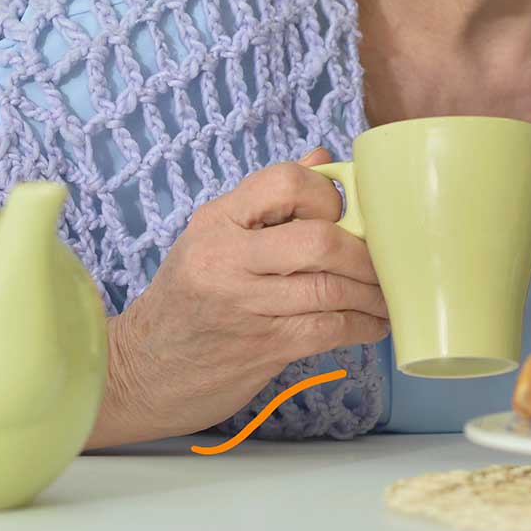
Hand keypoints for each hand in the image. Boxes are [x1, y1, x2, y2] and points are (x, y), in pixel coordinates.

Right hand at [87, 148, 389, 447]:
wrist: (143, 370)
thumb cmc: (188, 298)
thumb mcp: (214, 238)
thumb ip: (268, 201)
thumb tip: (324, 159)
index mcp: (217, 219)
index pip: (284, 181)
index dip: (327, 194)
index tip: (344, 214)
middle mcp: (226, 257)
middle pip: (318, 239)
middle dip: (363, 251)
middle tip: (381, 260)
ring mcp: (243, 304)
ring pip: (330, 288)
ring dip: (372, 292)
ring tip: (387, 294)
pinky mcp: (261, 347)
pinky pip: (329, 329)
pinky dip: (363, 325)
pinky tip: (374, 324)